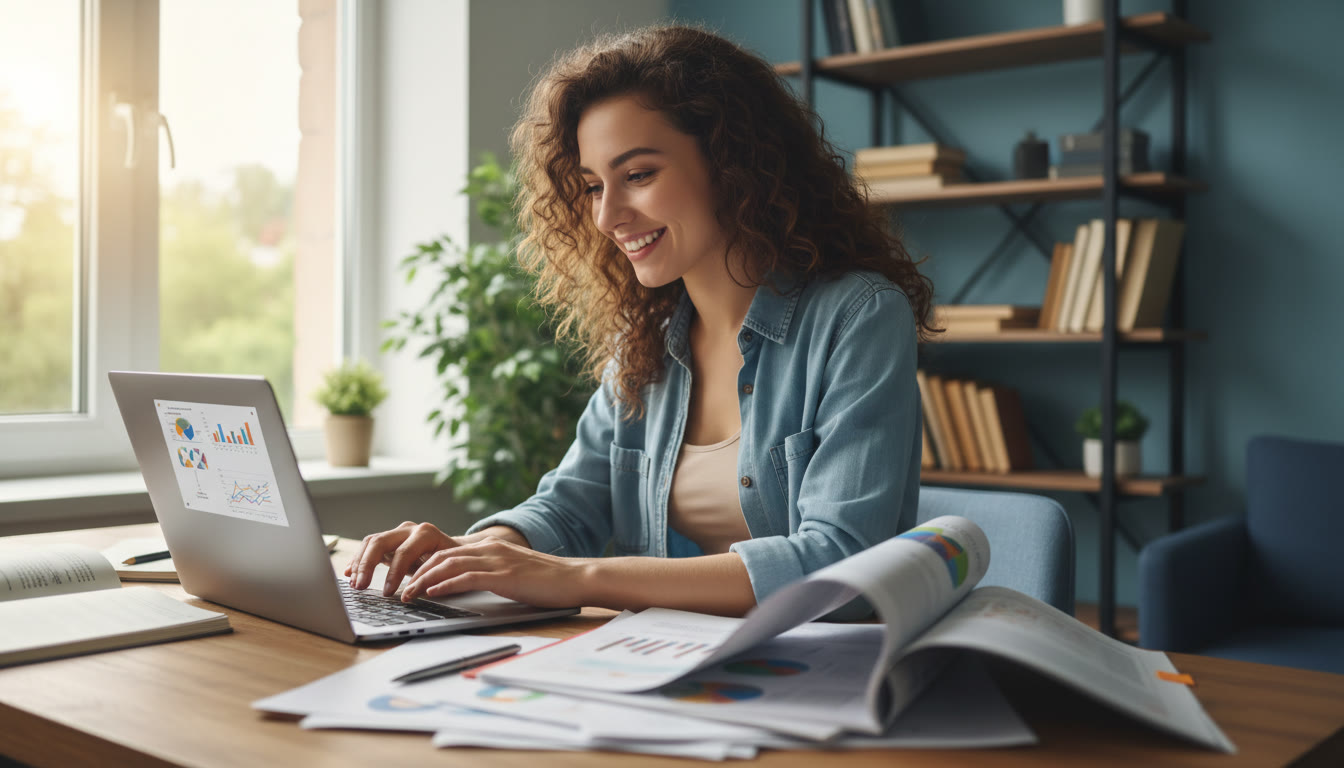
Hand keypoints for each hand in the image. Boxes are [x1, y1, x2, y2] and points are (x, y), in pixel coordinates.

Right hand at [343, 521, 461, 594]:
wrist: (455, 550)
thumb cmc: (452, 562)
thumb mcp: (446, 570)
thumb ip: (431, 579)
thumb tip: (413, 595)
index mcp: (426, 534)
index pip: (404, 552)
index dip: (393, 573)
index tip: (387, 593)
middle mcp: (410, 529)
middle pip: (380, 542)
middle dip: (367, 565)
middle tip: (360, 586)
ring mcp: (398, 532)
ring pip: (371, 542)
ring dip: (359, 563)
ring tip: (354, 583)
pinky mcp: (390, 540)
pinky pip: (369, 546)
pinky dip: (359, 559)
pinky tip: (350, 572)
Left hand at [401, 537, 590, 608]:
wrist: (574, 578)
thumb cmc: (545, 581)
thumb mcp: (510, 573)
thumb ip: (487, 574)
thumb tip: (459, 587)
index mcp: (489, 547)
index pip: (445, 553)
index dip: (421, 566)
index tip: (405, 581)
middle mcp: (489, 549)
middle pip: (440, 556)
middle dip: (414, 573)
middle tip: (398, 590)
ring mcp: (496, 560)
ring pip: (448, 565)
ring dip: (423, 581)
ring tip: (408, 595)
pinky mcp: (504, 576)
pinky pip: (467, 577)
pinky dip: (446, 585)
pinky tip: (433, 593)